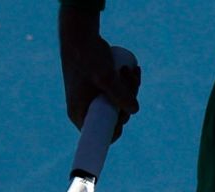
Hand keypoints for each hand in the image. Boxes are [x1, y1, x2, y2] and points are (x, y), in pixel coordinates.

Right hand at [59, 8, 140, 140]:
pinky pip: (118, 93)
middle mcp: (85, 109)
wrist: (80, 34)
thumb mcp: (105, 77)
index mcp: (79, 114)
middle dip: (128, 100)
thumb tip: (135, 111)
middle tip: (129, 79)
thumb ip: (120, 95)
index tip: (124, 114)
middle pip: (115, 117)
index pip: (100, 134)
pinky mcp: (100, 89)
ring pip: (119, 103)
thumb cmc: (88, 56)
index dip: (116, 128)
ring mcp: (94, 99)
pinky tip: (135, 71)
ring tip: (131, 69)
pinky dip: (128, 84)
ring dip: (131, 88)